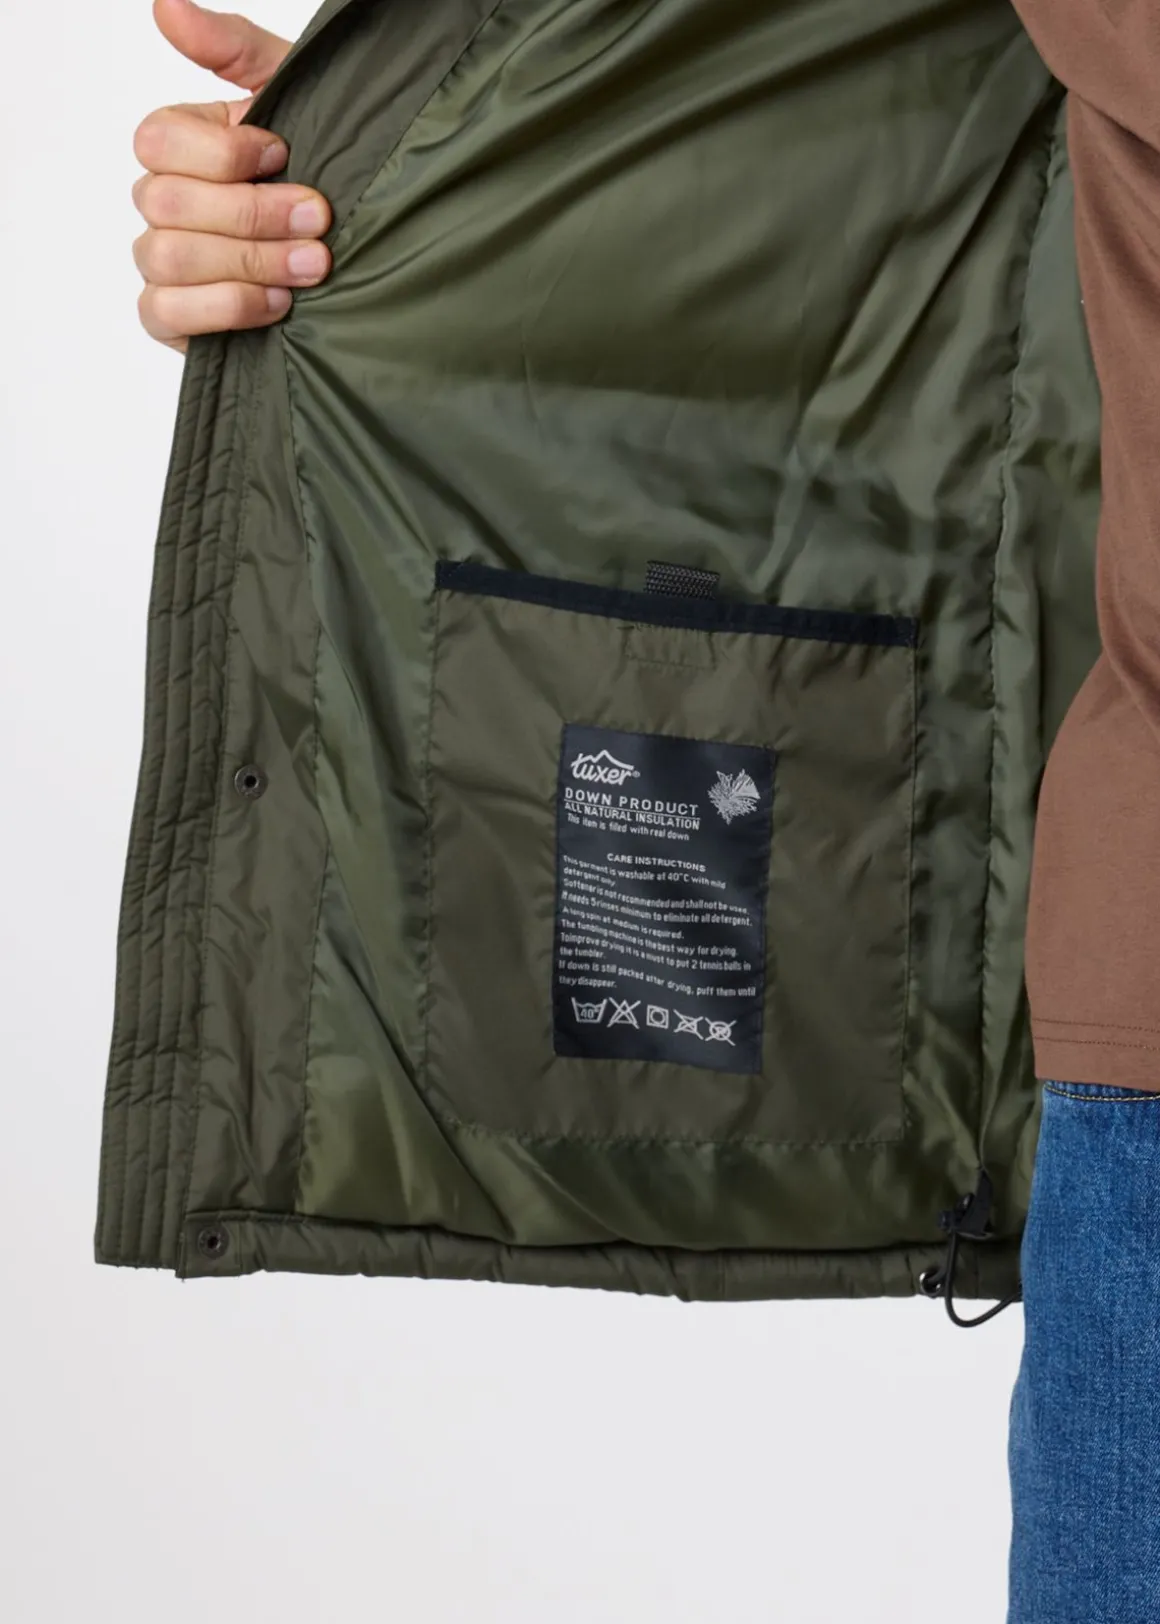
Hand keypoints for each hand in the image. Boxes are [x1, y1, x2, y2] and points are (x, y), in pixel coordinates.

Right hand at [133, 0, 332, 352]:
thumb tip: (167, 6)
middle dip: (252, 214)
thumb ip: (234, 47)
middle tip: (319, 223)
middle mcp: (162, 203)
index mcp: (181, 146)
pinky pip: (164, 312)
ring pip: (169, 258)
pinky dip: (225, 307)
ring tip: (312, 267)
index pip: (158, 141)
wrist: (361, 251)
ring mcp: (162, 262)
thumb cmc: (321, 168)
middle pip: (167, 204)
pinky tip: (277, 305)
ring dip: (249, 262)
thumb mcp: (291, 94)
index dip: (222, 153)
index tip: (284, 155)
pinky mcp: (170, 317)